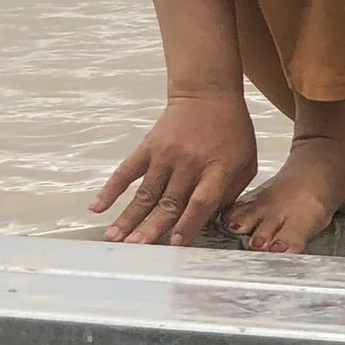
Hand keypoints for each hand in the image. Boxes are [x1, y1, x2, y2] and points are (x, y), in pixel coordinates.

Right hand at [93, 92, 258, 243]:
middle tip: (137, 250)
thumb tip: (211, 222)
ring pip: (146, 192)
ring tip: (114, 238)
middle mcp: (190, 163)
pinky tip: (97, 207)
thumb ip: (231, 193)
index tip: (175, 244)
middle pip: (169, 201)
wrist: (208, 95)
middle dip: (152, 228)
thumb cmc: (232, 132)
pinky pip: (126, 171)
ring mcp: (166, 155)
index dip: (188, 223)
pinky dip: (110, 189)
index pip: (201, 201)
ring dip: (129, 217)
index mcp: (218, 169)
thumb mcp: (246, 163)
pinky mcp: (148, 147)